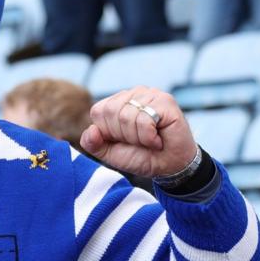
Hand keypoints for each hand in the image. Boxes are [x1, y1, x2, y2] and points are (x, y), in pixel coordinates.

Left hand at [80, 86, 197, 177]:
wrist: (169, 166)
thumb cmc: (141, 156)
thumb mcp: (110, 154)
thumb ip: (93, 143)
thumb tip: (91, 130)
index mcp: (117, 102)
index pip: (98, 111)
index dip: (108, 132)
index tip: (124, 140)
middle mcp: (133, 94)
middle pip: (111, 111)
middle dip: (123, 135)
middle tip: (139, 141)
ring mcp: (150, 95)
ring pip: (127, 116)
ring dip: (137, 138)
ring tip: (149, 140)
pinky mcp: (166, 101)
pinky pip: (144, 120)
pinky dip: (148, 137)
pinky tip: (157, 139)